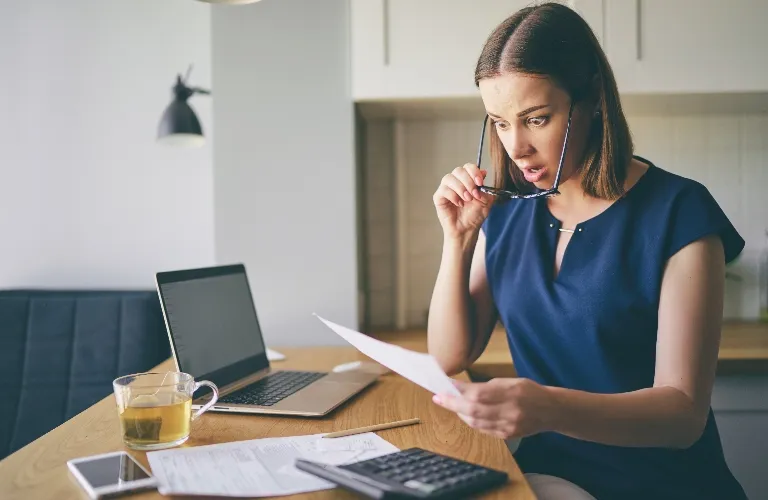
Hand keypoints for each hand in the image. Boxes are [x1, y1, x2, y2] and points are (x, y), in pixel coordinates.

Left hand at [432, 378, 556, 439]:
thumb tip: (461, 388)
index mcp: (512, 392)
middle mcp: (510, 411)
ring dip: (460, 413)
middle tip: (439, 397)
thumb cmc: (529, 391)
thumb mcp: (509, 382)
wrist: (551, 410)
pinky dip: (471, 421)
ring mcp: (509, 426)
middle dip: (453, 404)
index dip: (459, 391)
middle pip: (474, 410)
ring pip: (476, 422)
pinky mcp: (508, 435)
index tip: (444, 387)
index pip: (478, 393)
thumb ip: (486, 386)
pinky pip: (483, 429)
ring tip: (451, 404)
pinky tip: (466, 414)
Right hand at [433, 164, 492, 239]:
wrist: (467, 229)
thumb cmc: (475, 215)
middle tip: (474, 194)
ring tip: (467, 200)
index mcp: (467, 180)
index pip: (468, 167)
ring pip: (449, 178)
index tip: (480, 183)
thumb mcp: (486, 201)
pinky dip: (453, 196)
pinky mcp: (438, 197)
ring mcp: (446, 189)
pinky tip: (459, 204)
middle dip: (468, 181)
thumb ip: (485, 187)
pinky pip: (443, 190)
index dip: (474, 172)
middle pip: (458, 170)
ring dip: (460, 188)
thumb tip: (484, 172)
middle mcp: (456, 182)